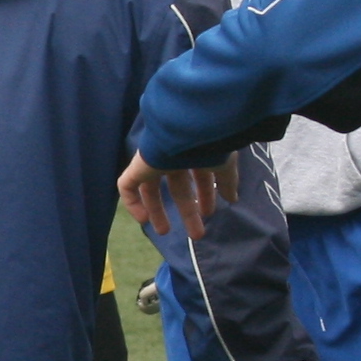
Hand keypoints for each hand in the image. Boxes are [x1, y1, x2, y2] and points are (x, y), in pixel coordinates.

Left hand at [121, 149, 237, 238]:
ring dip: (157, 211)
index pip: (198, 176)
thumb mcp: (224, 165)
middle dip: (187, 210)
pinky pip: (127, 186)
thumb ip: (227, 182)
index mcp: (195, 151)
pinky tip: (144, 220)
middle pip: (177, 187)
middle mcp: (174, 155)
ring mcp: (154, 160)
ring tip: (164, 232)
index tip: (209, 213)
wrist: (191, 127)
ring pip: (151, 189)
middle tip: (196, 233)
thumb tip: (233, 199)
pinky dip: (133, 204)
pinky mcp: (138, 165)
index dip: (205, 195)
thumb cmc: (211, 143)